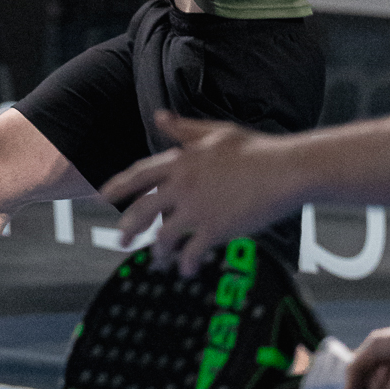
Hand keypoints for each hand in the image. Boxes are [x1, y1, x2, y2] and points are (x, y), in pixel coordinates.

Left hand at [101, 111, 305, 276]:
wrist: (286, 169)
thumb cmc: (256, 148)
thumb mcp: (216, 132)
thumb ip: (184, 129)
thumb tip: (159, 117)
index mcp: (181, 160)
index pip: (139, 174)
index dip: (118, 185)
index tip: (103, 196)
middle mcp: (183, 185)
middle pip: (142, 211)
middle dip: (128, 229)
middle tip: (121, 242)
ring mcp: (197, 208)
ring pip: (163, 237)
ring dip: (158, 253)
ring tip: (160, 261)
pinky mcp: (215, 229)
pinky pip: (190, 253)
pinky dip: (185, 265)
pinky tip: (186, 270)